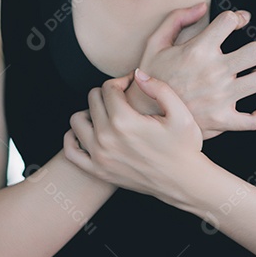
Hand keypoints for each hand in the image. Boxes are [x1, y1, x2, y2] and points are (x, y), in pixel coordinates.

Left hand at [65, 69, 205, 202]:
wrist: (184, 181)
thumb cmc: (185, 147)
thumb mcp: (181, 114)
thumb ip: (159, 88)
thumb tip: (136, 74)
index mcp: (125, 121)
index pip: (108, 88)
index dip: (121, 80)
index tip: (132, 84)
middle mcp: (107, 138)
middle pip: (93, 100)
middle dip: (108, 93)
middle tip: (124, 99)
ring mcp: (99, 156)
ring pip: (77, 120)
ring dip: (90, 112)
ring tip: (108, 114)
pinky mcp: (98, 171)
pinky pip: (70, 151)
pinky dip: (73, 138)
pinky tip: (90, 132)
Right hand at [126, 2, 255, 139]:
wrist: (143, 114)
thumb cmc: (152, 76)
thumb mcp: (155, 43)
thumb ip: (176, 19)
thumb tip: (202, 6)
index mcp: (198, 51)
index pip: (230, 21)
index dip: (235, 18)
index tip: (234, 24)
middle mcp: (213, 73)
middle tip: (248, 52)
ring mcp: (220, 98)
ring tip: (249, 75)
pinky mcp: (222, 120)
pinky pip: (255, 120)